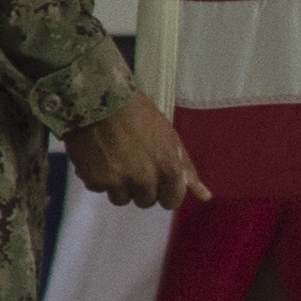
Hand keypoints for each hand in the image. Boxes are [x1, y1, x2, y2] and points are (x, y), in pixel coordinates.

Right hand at [67, 89, 210, 210]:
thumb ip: (186, 170)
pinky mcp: (94, 180)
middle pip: (146, 201)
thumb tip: (205, 197)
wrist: (101, 99)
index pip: (171, 201)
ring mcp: (118, 182)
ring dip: (119, 186)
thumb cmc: (140, 116)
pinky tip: (99, 156)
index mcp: (168, 170)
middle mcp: (145, 181)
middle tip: (134, 164)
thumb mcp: (171, 138)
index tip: (157, 179)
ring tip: (115, 160)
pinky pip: (98, 188)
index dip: (165, 191)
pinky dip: (98, 177)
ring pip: (121, 199)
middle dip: (141, 188)